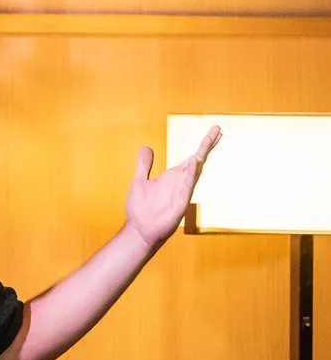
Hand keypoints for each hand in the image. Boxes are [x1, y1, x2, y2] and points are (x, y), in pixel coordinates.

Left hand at [125, 125, 220, 248]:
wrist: (140, 230)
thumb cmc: (142, 208)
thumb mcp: (140, 180)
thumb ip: (144, 164)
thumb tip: (146, 147)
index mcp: (174, 176)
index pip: (192, 157)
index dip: (204, 144)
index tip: (215, 130)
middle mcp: (181, 182)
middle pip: (198, 160)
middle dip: (207, 145)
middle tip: (218, 129)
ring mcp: (182, 191)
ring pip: (195, 171)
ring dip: (201, 156)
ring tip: (209, 139)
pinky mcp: (180, 202)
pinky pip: (188, 186)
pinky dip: (192, 174)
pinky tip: (196, 162)